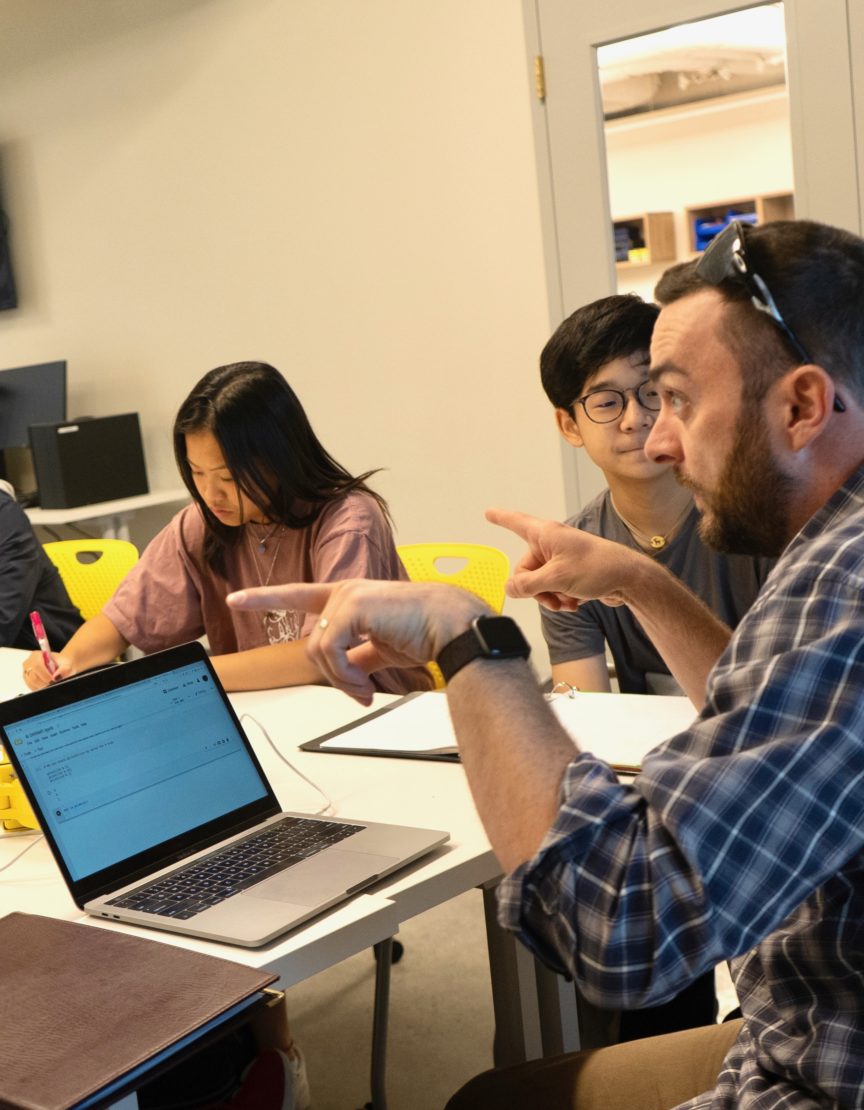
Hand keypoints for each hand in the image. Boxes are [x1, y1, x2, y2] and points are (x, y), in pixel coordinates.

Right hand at [22, 650, 73, 689]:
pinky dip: (40, 688)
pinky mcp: (27, 680)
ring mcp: (26, 672)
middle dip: (45, 682)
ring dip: (43, 686)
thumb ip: (64, 669)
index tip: (54, 679)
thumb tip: (56, 676)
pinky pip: (31, 687)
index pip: (37, 666)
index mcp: (36, 655)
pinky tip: (47, 684)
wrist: (61, 666)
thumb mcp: (67, 664)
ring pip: (32, 683)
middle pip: (33, 677)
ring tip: (52, 682)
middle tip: (54, 682)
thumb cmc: (62, 663)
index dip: (45, 675)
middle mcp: (28, 663)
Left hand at [228, 579, 489, 702]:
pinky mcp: (353, 606)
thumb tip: (349, 677)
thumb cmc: (425, 632)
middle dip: (333, 676)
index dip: (266, 599)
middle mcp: (344, 592)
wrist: (451, 626)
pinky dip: (344, 675)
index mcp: (349, 597)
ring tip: (365, 689)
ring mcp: (347, 596)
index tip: (236, 599)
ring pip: (318, 651)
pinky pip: (329, 651)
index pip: (299, 596)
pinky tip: (365, 683)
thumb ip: (359, 656)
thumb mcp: (382, 648)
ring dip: (341, 679)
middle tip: (360, 693)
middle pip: (312, 645)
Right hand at [485, 507, 645, 609]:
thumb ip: (527, 585)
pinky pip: (554, 588)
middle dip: (536, 589)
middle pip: (525, 568)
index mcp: (546, 534)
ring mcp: (562, 559)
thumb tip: (509, 588)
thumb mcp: (556, 578)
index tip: (488, 512)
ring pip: (540, 583)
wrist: (630, 580)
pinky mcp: (572, 573)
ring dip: (550, 597)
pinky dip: (561, 598)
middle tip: (552, 598)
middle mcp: (552, 543)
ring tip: (567, 603)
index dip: (501, 518)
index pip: (516, 522)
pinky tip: (575, 603)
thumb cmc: (597, 568)